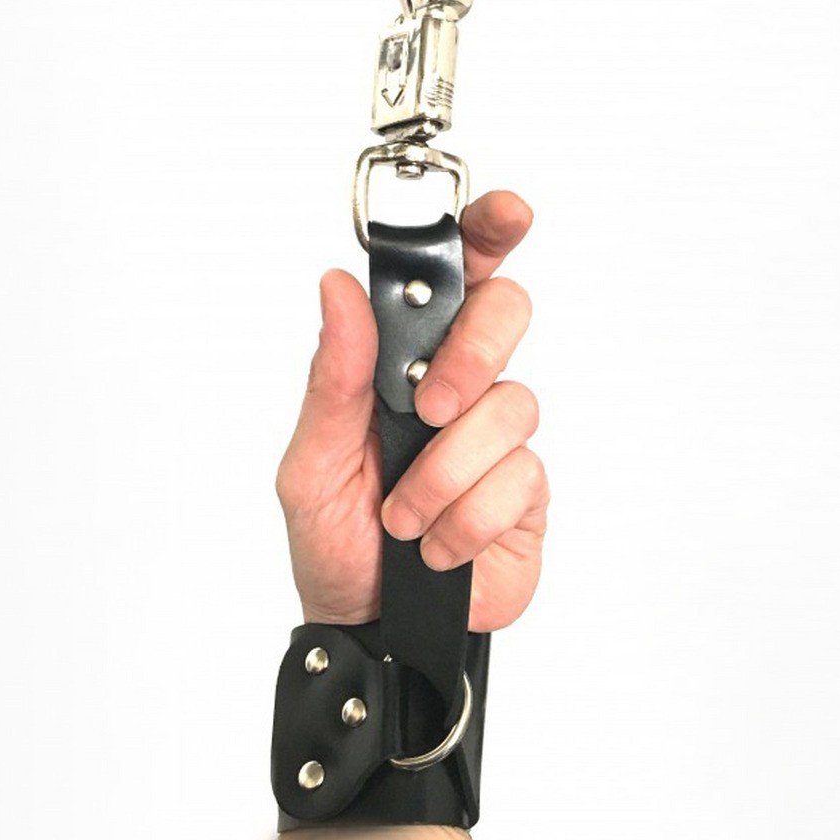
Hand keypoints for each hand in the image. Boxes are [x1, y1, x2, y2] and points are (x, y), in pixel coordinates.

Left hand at [275, 191, 547, 632]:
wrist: (369, 625)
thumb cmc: (334, 540)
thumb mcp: (312, 462)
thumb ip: (333, 379)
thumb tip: (336, 287)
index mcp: (401, 364)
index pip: (452, 278)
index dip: (484, 234)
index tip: (505, 214)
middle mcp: (457, 388)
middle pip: (507, 314)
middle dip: (474, 356)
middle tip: (429, 410)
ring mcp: (497, 438)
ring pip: (511, 407)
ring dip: (446, 472)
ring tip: (405, 516)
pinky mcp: (527, 491)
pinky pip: (519, 478)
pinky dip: (466, 518)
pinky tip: (438, 545)